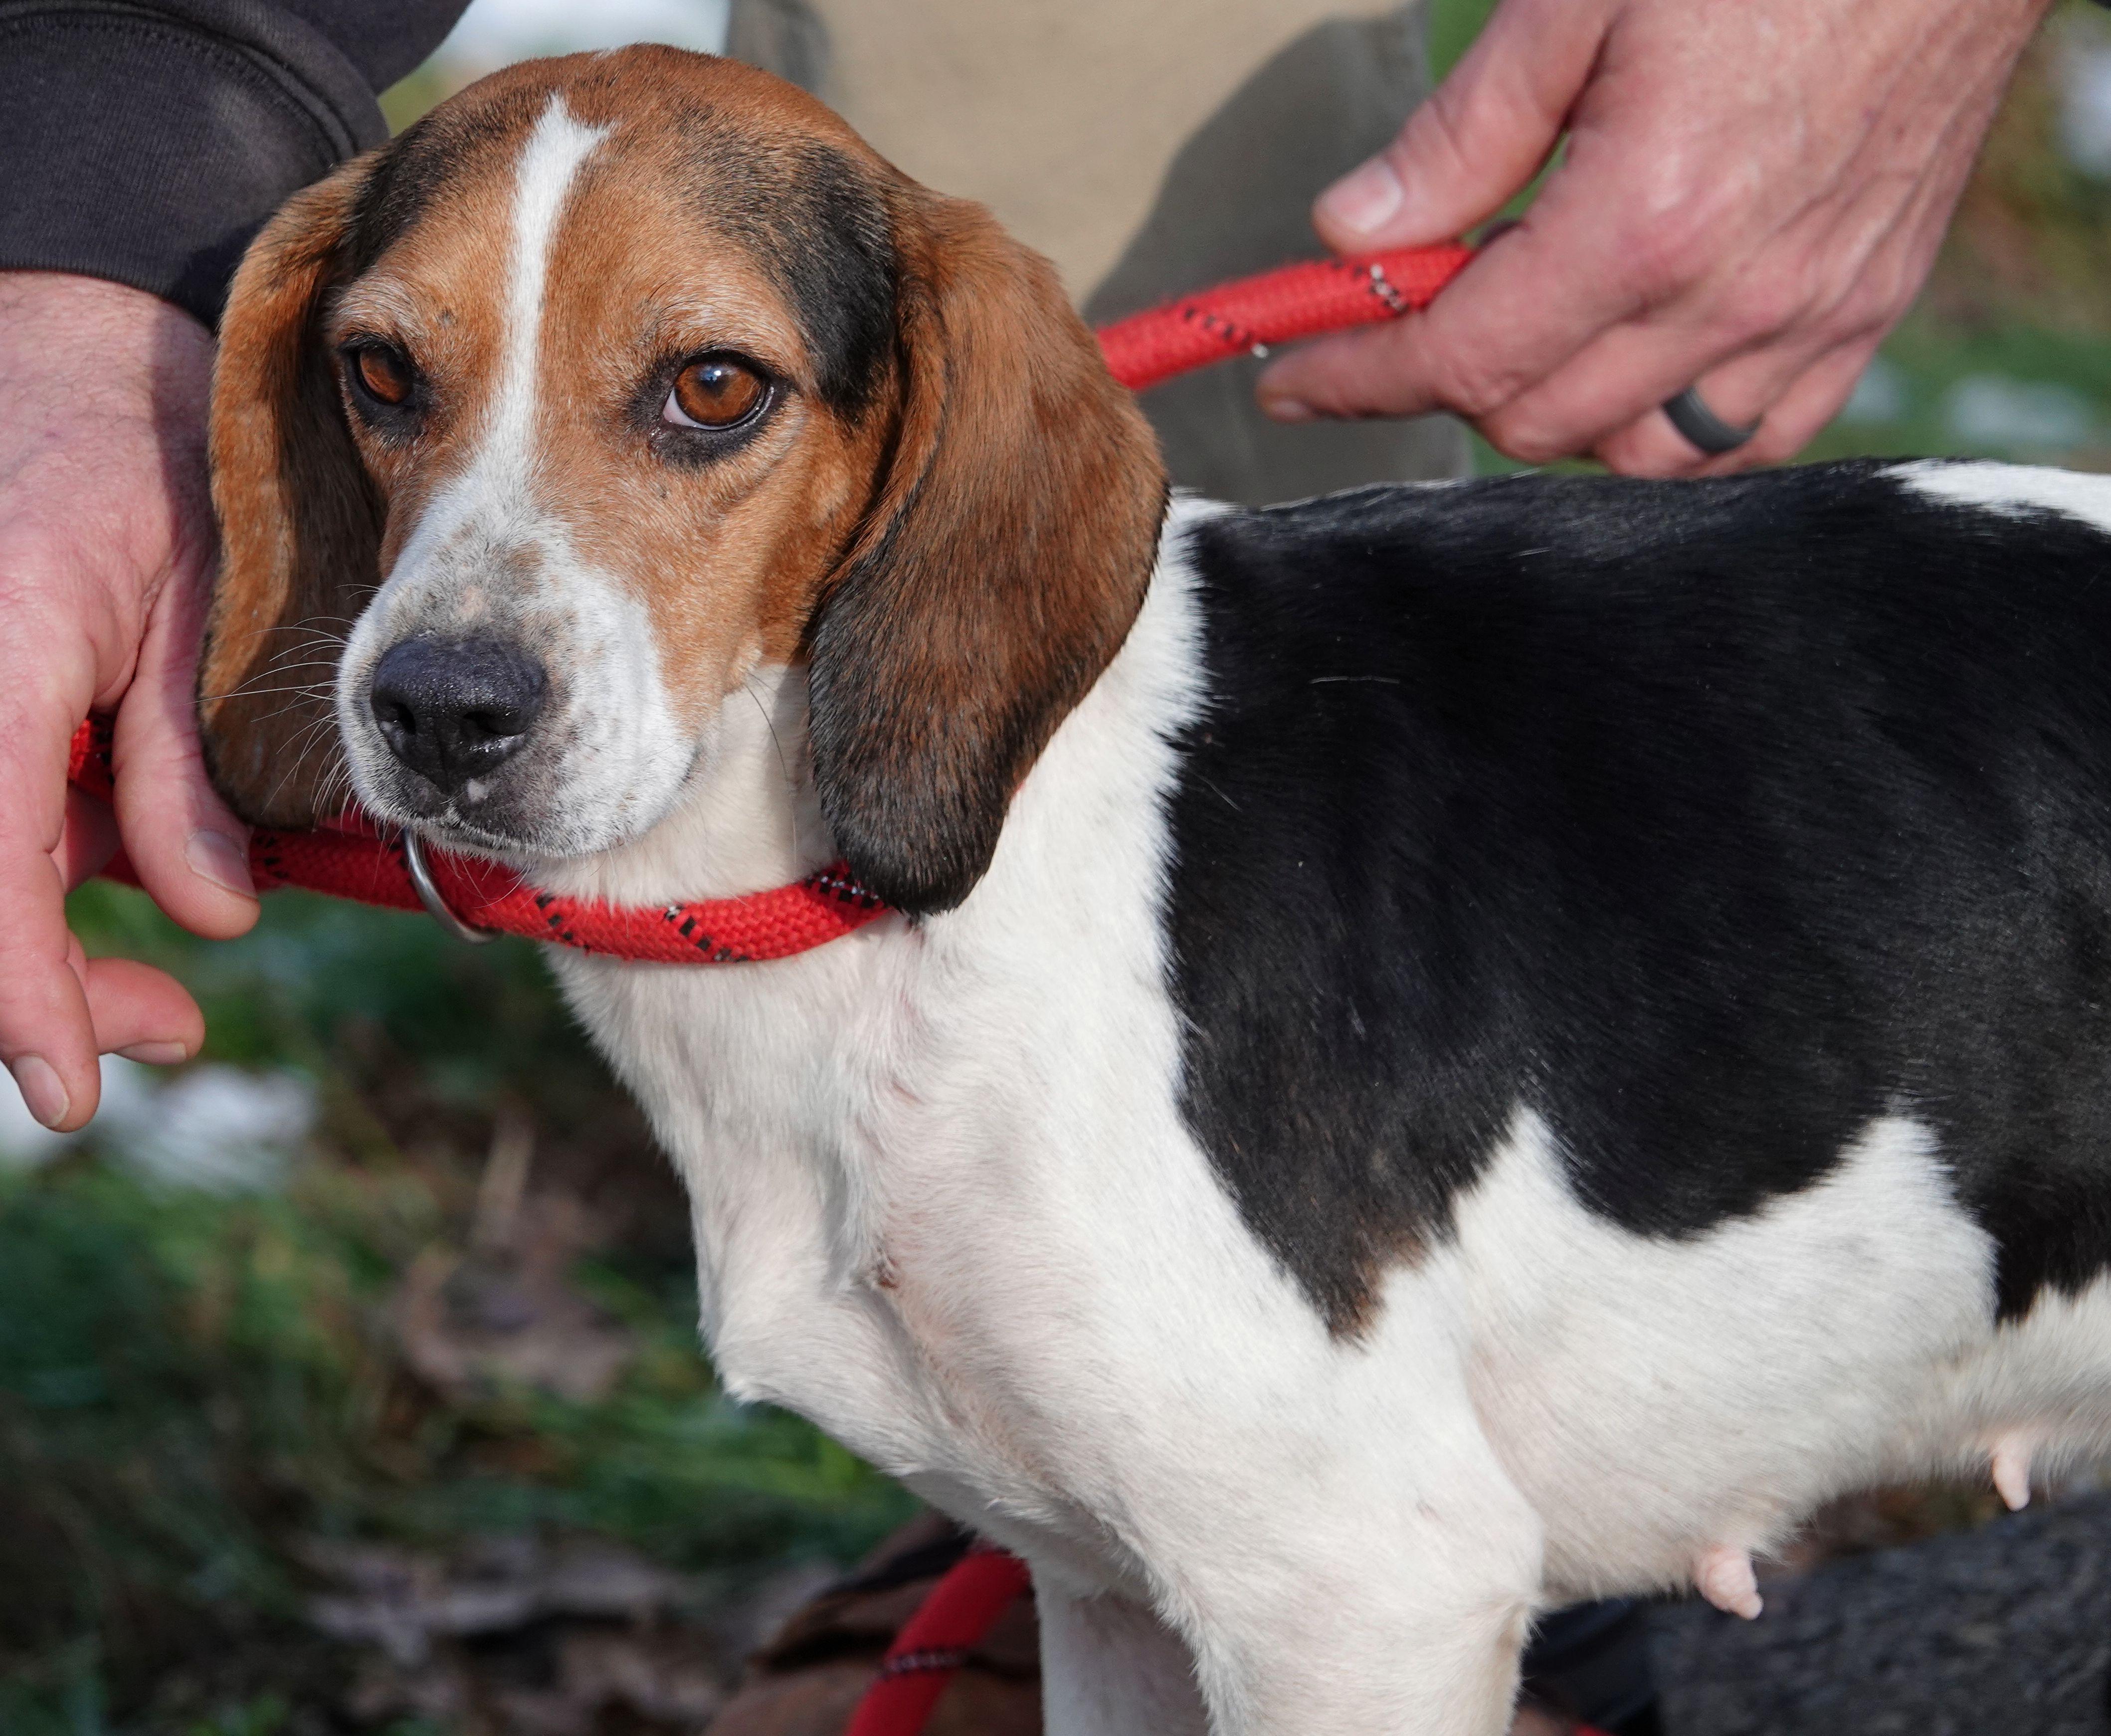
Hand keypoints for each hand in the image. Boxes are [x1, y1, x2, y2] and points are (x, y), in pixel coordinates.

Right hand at [0, 272, 259, 1130]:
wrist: (54, 358)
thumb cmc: (130, 464)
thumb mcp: (190, 615)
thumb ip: (185, 772)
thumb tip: (213, 914)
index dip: (24, 997)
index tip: (71, 1092)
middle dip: (42, 992)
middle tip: (163, 1029)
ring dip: (41, 944)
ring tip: (153, 987)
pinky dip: (35, 877)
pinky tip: (116, 881)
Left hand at [1258, 0, 2051, 474]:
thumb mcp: (1577, 5)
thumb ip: (1461, 138)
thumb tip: (1354, 235)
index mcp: (1645, 220)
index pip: (1459, 359)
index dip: (1357, 379)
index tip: (1296, 382)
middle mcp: (1729, 297)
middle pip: (1534, 421)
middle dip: (1452, 382)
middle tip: (1425, 310)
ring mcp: (1808, 317)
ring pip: (1635, 455)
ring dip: (1558, 413)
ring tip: (1535, 324)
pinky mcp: (1862, 313)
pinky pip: (1746, 443)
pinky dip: (1671, 430)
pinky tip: (1636, 364)